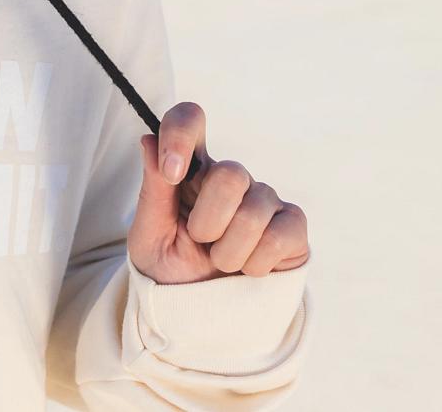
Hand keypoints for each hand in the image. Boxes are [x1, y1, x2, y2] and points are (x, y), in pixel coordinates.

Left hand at [128, 100, 311, 283]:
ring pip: (253, 211)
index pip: (189, 120)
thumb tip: (148, 140)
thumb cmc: (172, 274)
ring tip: (222, 263)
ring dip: (228, 253)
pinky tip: (249, 270)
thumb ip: (153, 191)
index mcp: (190, 171)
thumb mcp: (149, 238)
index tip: (172, 172)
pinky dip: (256, 264)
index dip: (180, 134)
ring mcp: (265, 199)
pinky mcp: (292, 226)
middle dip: (208, 223)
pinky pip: (279, 235)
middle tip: (201, 243)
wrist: (200, 321)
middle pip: (230, 173)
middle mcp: (230, 179)